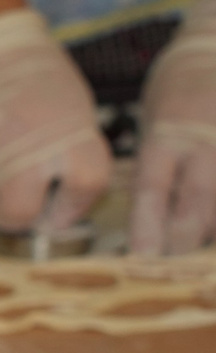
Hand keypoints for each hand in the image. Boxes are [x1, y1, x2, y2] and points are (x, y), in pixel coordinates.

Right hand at [0, 8, 111, 231]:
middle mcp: (26, 165)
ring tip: (2, 160)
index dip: (77, 200)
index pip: (83, 192)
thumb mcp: (74, 113)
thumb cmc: (34, 76)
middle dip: (29, 213)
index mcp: (71, 144)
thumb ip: (75, 158)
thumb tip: (62, 202)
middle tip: (30, 194)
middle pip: (24, 218)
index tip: (68, 196)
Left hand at [130, 0, 215, 255]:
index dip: (148, 231)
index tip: (143, 260)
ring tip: (204, 255)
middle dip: (185, 243)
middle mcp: (202, 147)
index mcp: (165, 140)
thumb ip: (155, 163)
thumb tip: (146, 214)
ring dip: (213, 231)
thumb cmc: (179, 83)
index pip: (153, 194)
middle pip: (195, 208)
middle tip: (174, 268)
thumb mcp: (153, 119)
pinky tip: (214, 233)